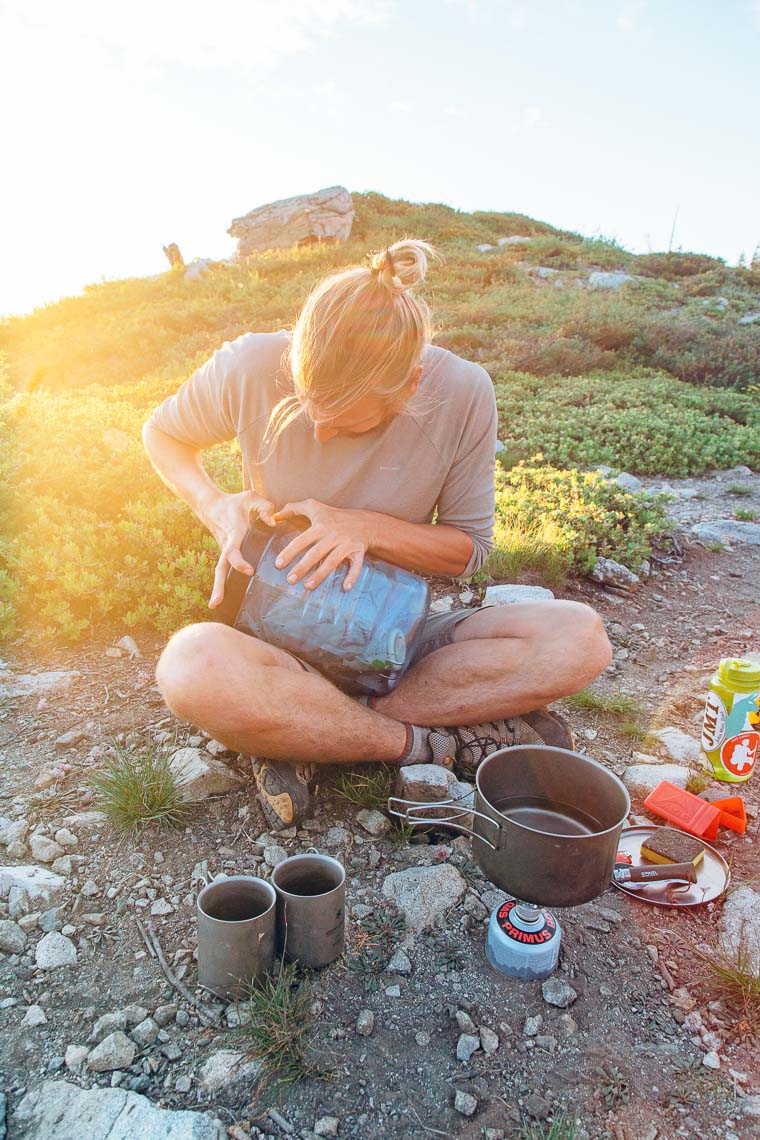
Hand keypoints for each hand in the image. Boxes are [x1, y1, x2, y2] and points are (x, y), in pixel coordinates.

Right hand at [206, 491, 275, 607]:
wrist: (211, 504)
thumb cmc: (234, 501)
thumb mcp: (250, 497)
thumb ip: (264, 507)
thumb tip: (274, 523)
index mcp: (233, 534)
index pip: (233, 552)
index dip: (240, 562)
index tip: (250, 571)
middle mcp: (226, 545)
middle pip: (220, 568)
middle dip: (219, 585)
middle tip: (216, 603)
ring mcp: (224, 550)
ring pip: (220, 571)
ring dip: (218, 588)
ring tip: (216, 606)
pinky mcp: (225, 553)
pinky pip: (225, 569)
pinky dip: (223, 583)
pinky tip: (225, 597)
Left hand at [273, 499, 371, 590]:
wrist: (364, 522)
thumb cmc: (334, 515)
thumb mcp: (314, 507)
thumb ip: (293, 509)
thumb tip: (274, 516)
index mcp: (320, 526)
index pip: (302, 540)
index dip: (290, 552)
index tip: (278, 564)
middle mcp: (333, 536)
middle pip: (316, 553)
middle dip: (303, 567)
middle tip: (290, 580)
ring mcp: (346, 544)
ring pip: (332, 561)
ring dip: (320, 574)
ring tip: (308, 586)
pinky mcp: (358, 552)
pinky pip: (356, 565)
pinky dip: (352, 576)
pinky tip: (345, 588)